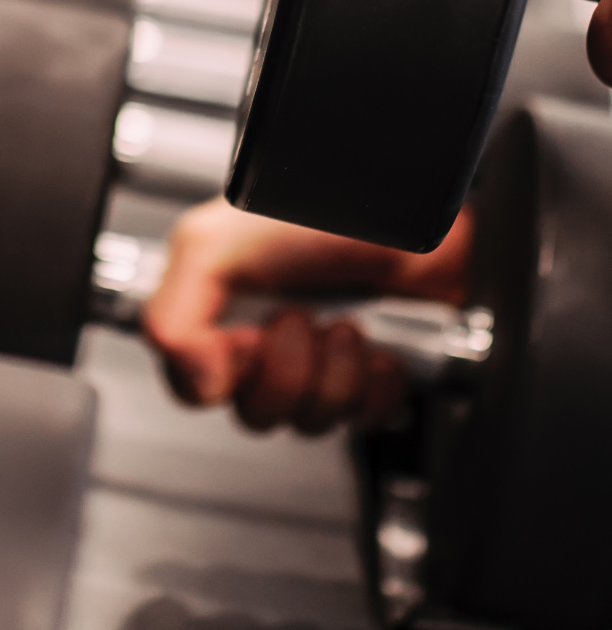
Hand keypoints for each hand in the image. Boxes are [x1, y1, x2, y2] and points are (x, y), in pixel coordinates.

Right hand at [142, 196, 475, 435]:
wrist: (420, 219)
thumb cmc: (334, 209)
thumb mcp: (220, 241)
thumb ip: (173, 313)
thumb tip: (195, 382)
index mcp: (224, 311)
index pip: (194, 388)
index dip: (224, 374)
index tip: (249, 338)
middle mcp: (270, 341)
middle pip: (256, 412)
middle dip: (288, 368)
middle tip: (305, 318)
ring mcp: (323, 361)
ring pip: (311, 419)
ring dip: (335, 372)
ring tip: (347, 325)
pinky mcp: (371, 375)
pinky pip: (364, 417)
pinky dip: (376, 384)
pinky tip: (379, 349)